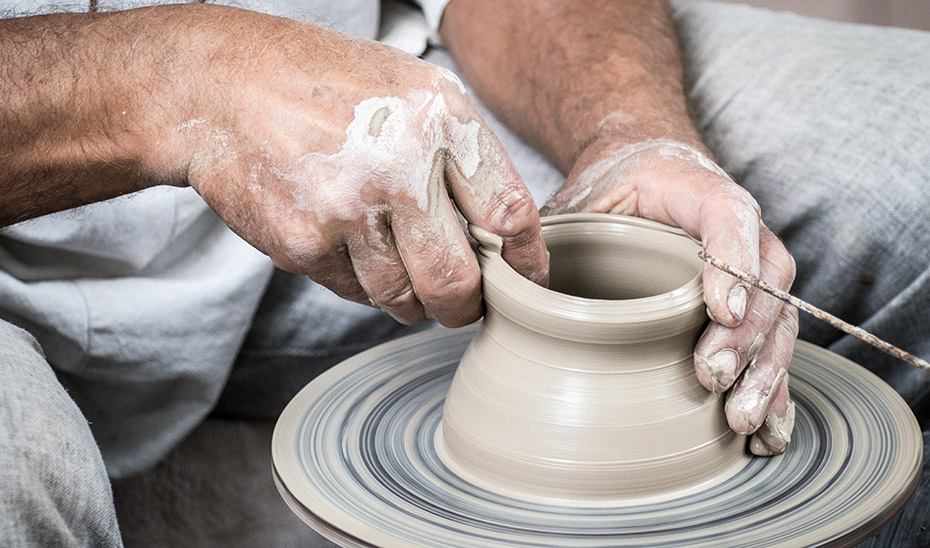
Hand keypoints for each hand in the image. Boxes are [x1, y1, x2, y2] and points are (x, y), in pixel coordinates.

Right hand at [156, 6, 547, 326]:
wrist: (221, 86)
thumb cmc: (326, 85)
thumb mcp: (412, 89)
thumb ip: (463, 154)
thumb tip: (505, 233)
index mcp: (440, 119)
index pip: (510, 214)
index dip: (527, 263)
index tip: (527, 285)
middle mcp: (399, 165)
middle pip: (460, 280)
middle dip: (467, 307)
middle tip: (464, 305)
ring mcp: (348, 208)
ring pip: (404, 298)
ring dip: (412, 301)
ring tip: (400, 271)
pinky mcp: (304, 243)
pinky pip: (354, 293)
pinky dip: (361, 284)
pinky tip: (348, 246)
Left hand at [541, 138, 796, 454]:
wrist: (644, 171)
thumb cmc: (611, 189)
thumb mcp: (578, 198)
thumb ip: (552, 233)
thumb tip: (511, 290)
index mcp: (697, 190)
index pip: (729, 216)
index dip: (732, 261)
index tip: (718, 310)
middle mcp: (740, 229)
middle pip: (765, 278)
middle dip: (744, 335)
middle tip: (712, 378)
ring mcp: (752, 268)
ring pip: (778, 318)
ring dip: (764, 372)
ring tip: (741, 420)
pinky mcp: (749, 306)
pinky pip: (773, 346)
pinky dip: (774, 390)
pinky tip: (767, 433)